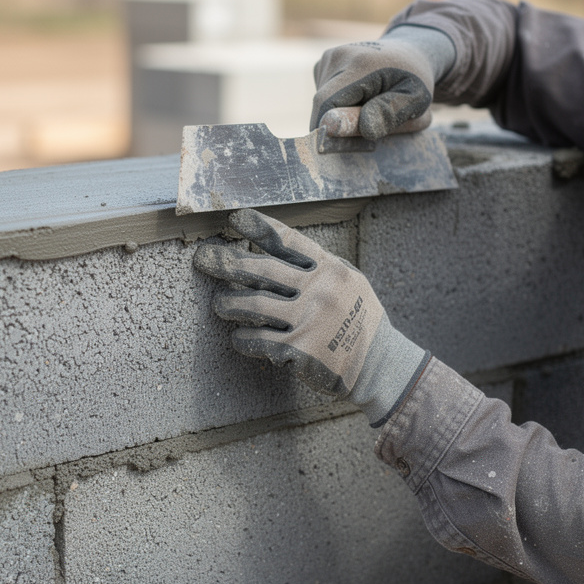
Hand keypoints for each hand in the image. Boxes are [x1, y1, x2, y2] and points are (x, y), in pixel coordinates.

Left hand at [193, 209, 427, 424]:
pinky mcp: (298, 349)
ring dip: (229, 303)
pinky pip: (258, 339)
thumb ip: (317, 270)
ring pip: (253, 305)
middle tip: (202, 258)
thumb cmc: (360, 322)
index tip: (235, 219)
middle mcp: (318, 290)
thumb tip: (271, 254)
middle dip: (226, 262)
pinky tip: (236, 337)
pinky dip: (242, 339)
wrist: (380, 365)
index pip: (288, 241)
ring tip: (218, 304)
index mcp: (330, 269)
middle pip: (261, 270)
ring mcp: (308, 319)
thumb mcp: (348, 284)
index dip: (258, 227)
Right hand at [311, 27, 455, 139]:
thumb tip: (364, 128)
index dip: (328, 128)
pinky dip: (337, 105)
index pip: (327, 102)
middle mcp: (338, 56)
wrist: (410, 52)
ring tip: (368, 107)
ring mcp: (329, 58)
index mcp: (361, 63)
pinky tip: (359, 97)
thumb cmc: (414, 80)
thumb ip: (390, 112)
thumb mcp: (417, 98)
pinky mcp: (324, 64)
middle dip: (340, 124)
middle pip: (323, 105)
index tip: (345, 145)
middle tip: (370, 128)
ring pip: (322, 103)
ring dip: (340, 115)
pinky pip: (324, 95)